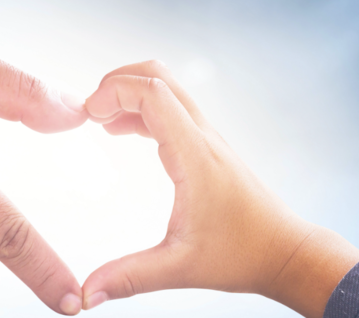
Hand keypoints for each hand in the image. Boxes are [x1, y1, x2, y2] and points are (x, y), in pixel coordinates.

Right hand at [80, 60, 358, 316]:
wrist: (283, 252)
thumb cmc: (241, 255)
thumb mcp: (179, 268)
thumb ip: (129, 276)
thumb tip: (86, 294)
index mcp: (195, 157)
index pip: (153, 94)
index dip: (113, 92)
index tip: (86, 115)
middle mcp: (203, 138)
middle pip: (158, 76)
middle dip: (116, 82)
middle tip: (87, 111)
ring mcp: (206, 139)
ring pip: (165, 88)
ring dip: (127, 93)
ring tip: (96, 120)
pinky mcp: (205, 146)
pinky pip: (169, 109)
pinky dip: (139, 109)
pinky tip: (118, 132)